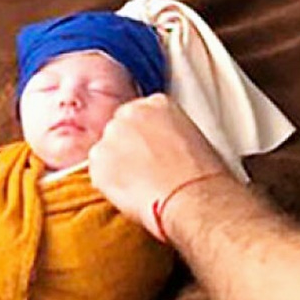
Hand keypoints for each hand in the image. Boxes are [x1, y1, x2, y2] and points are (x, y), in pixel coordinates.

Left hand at [89, 94, 229, 237]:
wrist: (192, 195)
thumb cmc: (202, 174)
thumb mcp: (193, 139)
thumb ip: (169, 133)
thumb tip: (162, 147)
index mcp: (158, 103)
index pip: (140, 114)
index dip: (145, 136)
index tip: (151, 150)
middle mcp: (130, 113)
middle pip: (119, 129)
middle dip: (128, 148)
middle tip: (144, 169)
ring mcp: (110, 136)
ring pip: (106, 151)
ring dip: (117, 166)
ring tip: (140, 185)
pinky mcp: (97, 162)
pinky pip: (98, 172)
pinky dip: (109, 184)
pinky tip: (132, 193)